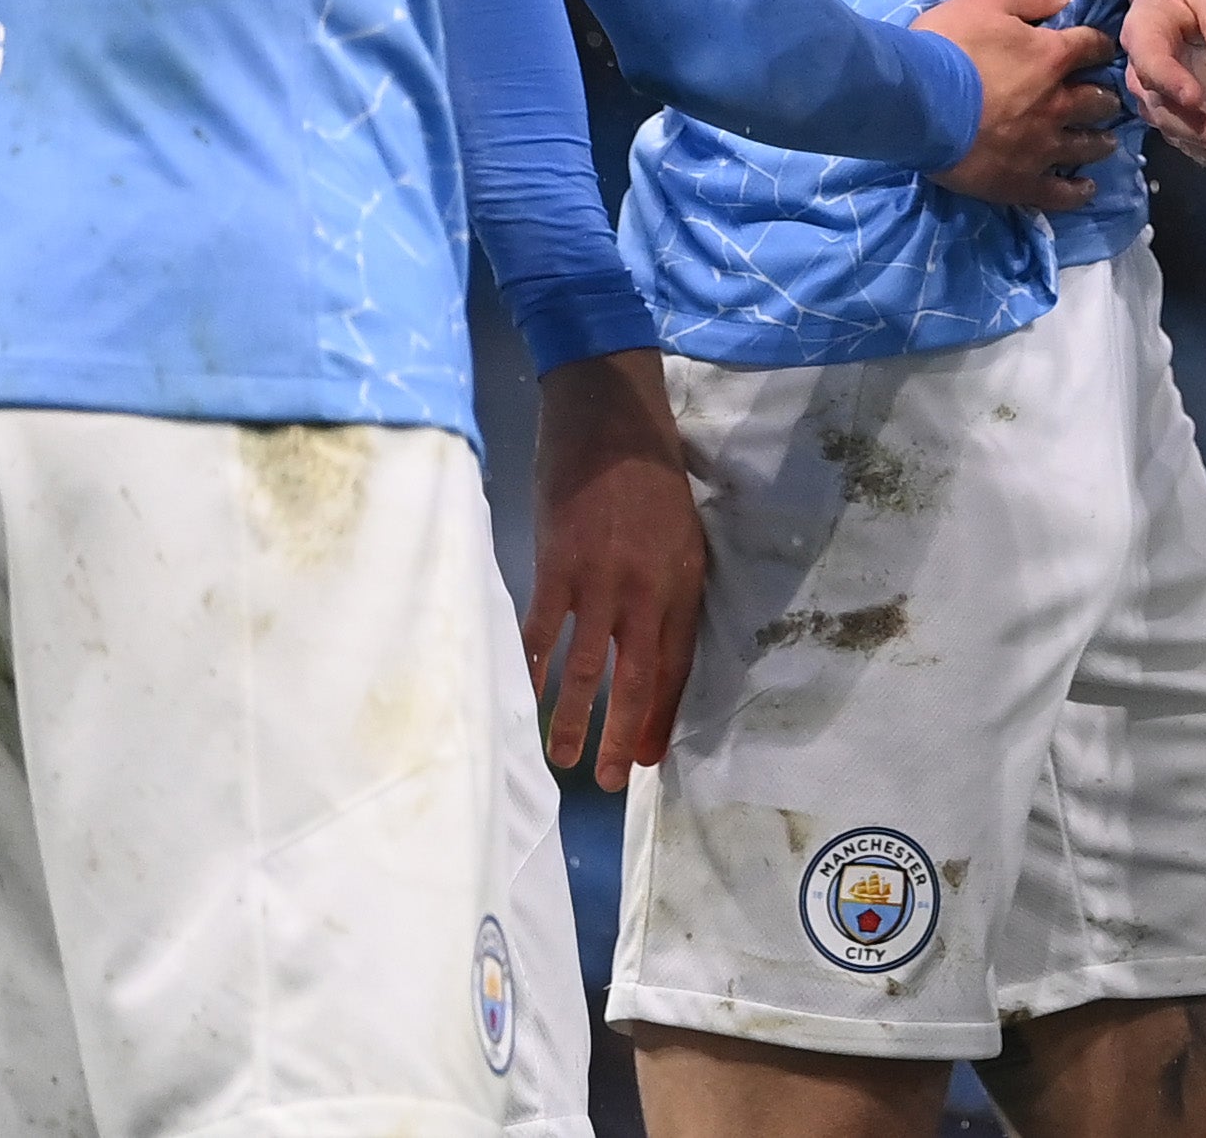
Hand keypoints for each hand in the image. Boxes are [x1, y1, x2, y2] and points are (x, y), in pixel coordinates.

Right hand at [523, 349, 703, 789]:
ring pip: (586, 667)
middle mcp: (646, 592)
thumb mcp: (684, 536)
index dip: (661, 715)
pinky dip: (531, 668)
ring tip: (564, 759)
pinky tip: (522, 698)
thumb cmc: (651, 478)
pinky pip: (541, 631)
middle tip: (612, 782)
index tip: (648, 756)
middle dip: (624, 734)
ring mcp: (600, 582)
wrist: (612, 422)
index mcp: (683, 585)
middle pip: (636, 678)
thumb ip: (670, 591)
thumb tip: (654, 647)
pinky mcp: (558, 566)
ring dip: (574, 719)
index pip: (676, 666)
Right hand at [927, 0, 1123, 211]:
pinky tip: (1086, 190)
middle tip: (1105, 100)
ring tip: (1105, 142)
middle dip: (1104, 98)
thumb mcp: (986, 0)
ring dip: (1099, 142)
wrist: (916, 100)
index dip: (1098, 46)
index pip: (1091, 47)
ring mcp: (1041, 147)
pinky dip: (1076, 192)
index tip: (1100, 49)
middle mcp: (1057, 104)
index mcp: (1052, 58)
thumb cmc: (948, 45)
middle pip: (1097, 101)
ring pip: (1086, 147)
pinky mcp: (1019, 181)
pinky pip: (1058, 193)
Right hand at [1123, 0, 1205, 180]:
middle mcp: (1146, 71)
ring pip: (1182, 134)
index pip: (1149, 60)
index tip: (1195, 99)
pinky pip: (1203, 143)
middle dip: (1194, 129)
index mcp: (1144, 29)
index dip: (1168, 82)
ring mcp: (1167, 99)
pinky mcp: (1191, 116)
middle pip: (1163, 108)